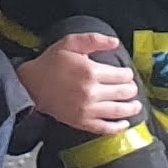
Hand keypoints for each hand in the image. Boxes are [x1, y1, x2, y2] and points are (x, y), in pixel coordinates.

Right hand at [17, 30, 140, 134]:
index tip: (127, 74)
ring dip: (131, 108)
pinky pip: (105, 128)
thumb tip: (115, 42)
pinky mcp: (82, 122)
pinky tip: (124, 124)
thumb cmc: (50, 62)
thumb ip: (94, 40)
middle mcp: (92, 92)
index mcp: (91, 72)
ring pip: (118, 111)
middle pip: (123, 93)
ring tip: (136, 106)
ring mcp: (88, 109)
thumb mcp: (70, 43)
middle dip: (131, 90)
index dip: (128, 74)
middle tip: (132, 88)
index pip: (121, 75)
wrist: (31, 85)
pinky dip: (118, 127)